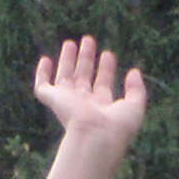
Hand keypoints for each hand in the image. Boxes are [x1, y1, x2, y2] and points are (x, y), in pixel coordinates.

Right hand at [33, 35, 146, 150]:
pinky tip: (45, 59)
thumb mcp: (134, 107)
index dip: (106, 69)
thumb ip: (136, 90)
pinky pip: (43, 86)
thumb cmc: (117, 127)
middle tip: (89, 40)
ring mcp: (67, 102)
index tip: (109, 54)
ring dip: (67, 60)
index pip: (103, 85)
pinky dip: (42, 73)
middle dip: (86, 59)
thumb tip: (134, 72)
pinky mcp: (53, 100)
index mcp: (101, 108)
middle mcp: (83, 104)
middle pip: (83, 78)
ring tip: (71, 42)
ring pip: (65, 77)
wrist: (95, 137)